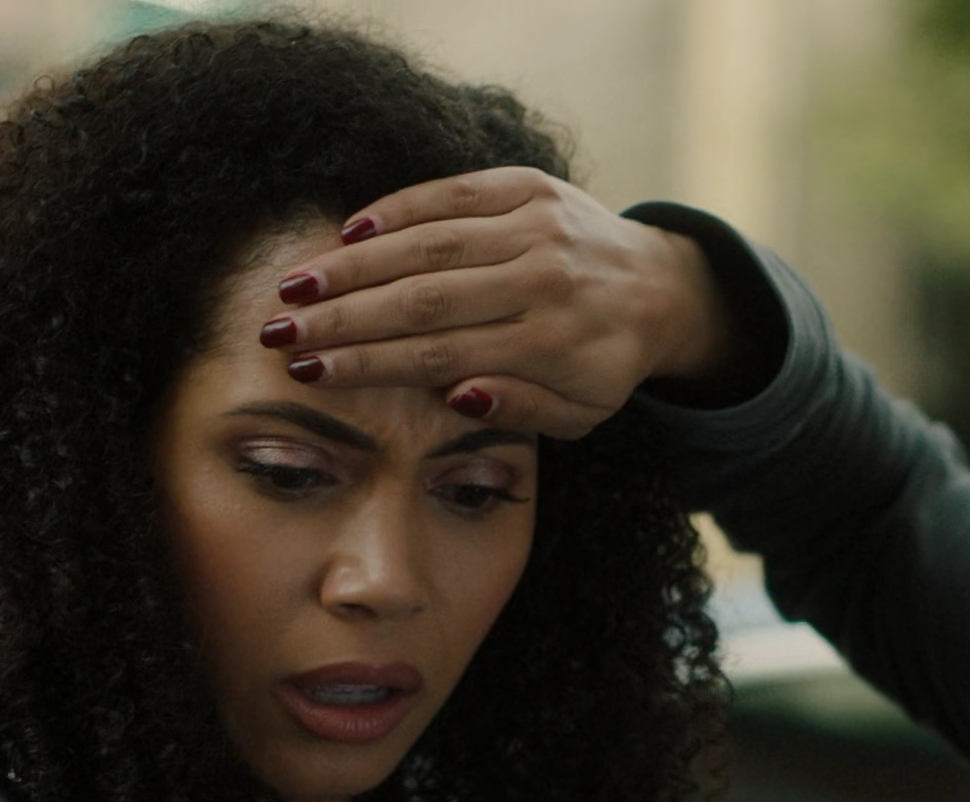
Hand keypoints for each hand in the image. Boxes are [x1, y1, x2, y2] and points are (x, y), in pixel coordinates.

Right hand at [260, 167, 731, 437]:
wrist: (659, 287)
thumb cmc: (603, 363)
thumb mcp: (580, 414)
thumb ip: (522, 412)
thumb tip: (457, 393)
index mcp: (554, 343)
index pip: (441, 354)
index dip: (368, 364)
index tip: (307, 373)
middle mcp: (545, 280)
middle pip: (425, 298)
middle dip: (342, 316)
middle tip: (276, 331)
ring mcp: (539, 226)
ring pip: (430, 243)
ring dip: (354, 264)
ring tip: (294, 285)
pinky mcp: (531, 186)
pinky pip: (453, 193)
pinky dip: (399, 210)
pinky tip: (348, 233)